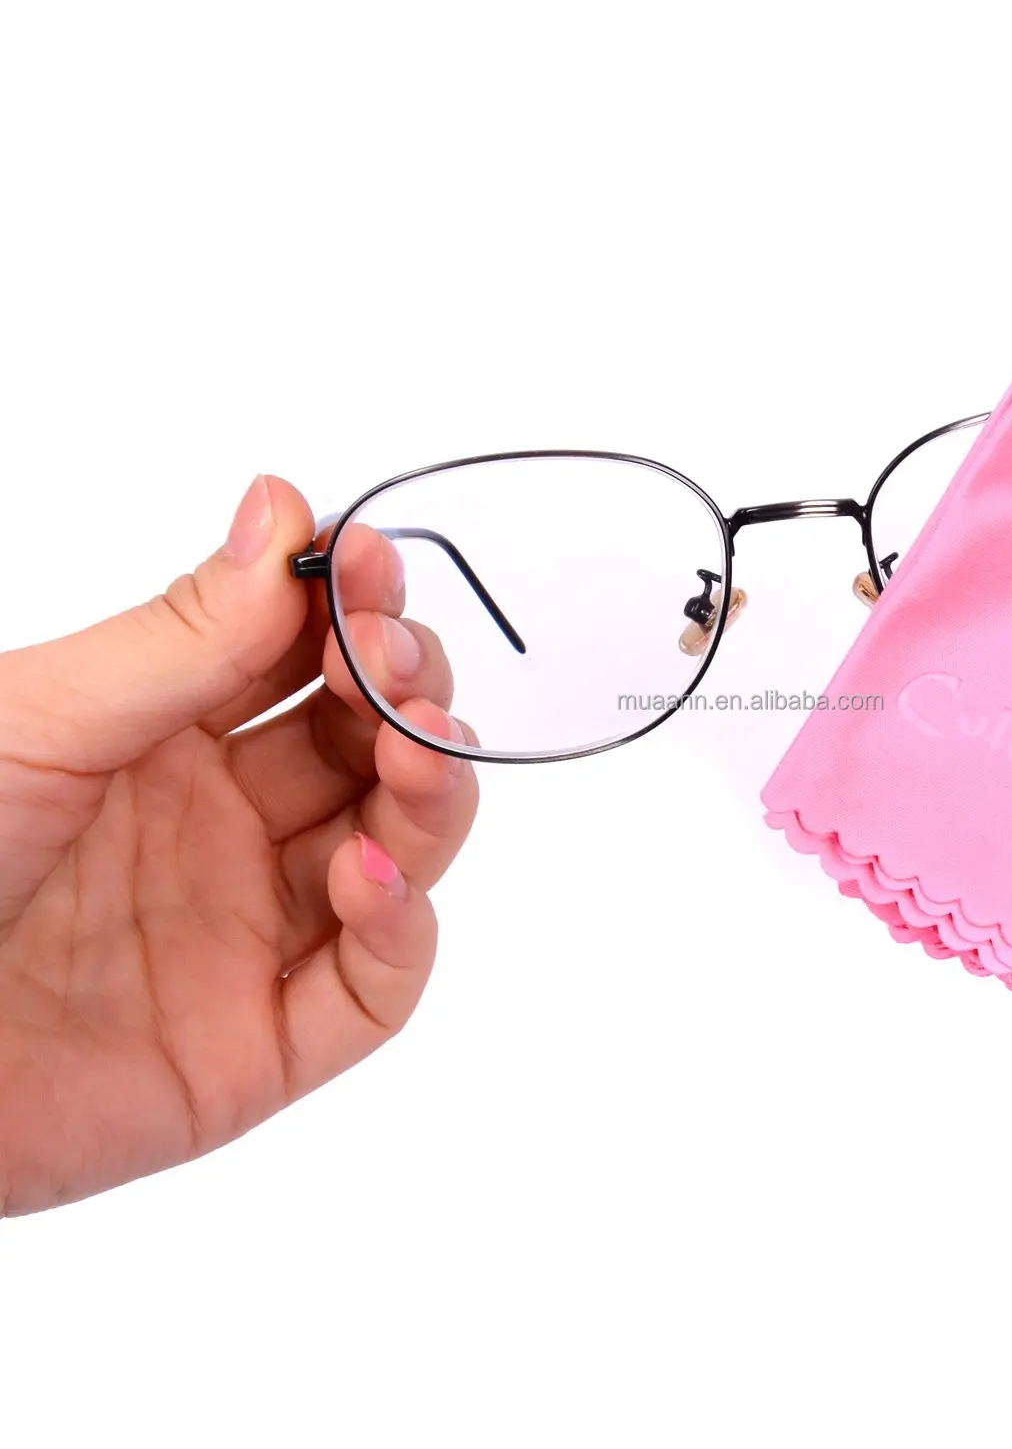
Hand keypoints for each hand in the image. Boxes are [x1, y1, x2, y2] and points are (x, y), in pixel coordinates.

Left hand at [0, 476, 477, 1215]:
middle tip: (388, 666)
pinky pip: (372, 988)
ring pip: (399, 851)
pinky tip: (368, 874)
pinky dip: (401, 927)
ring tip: (417, 750)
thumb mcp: (41, 723)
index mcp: (164, 740)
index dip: (352, 608)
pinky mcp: (260, 1046)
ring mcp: (249, 935)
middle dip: (405, 691)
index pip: (304, 659)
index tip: (367, 565)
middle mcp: (223, 829)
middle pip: (370, 747)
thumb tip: (283, 504)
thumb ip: (181, 638)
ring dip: (432, 791)